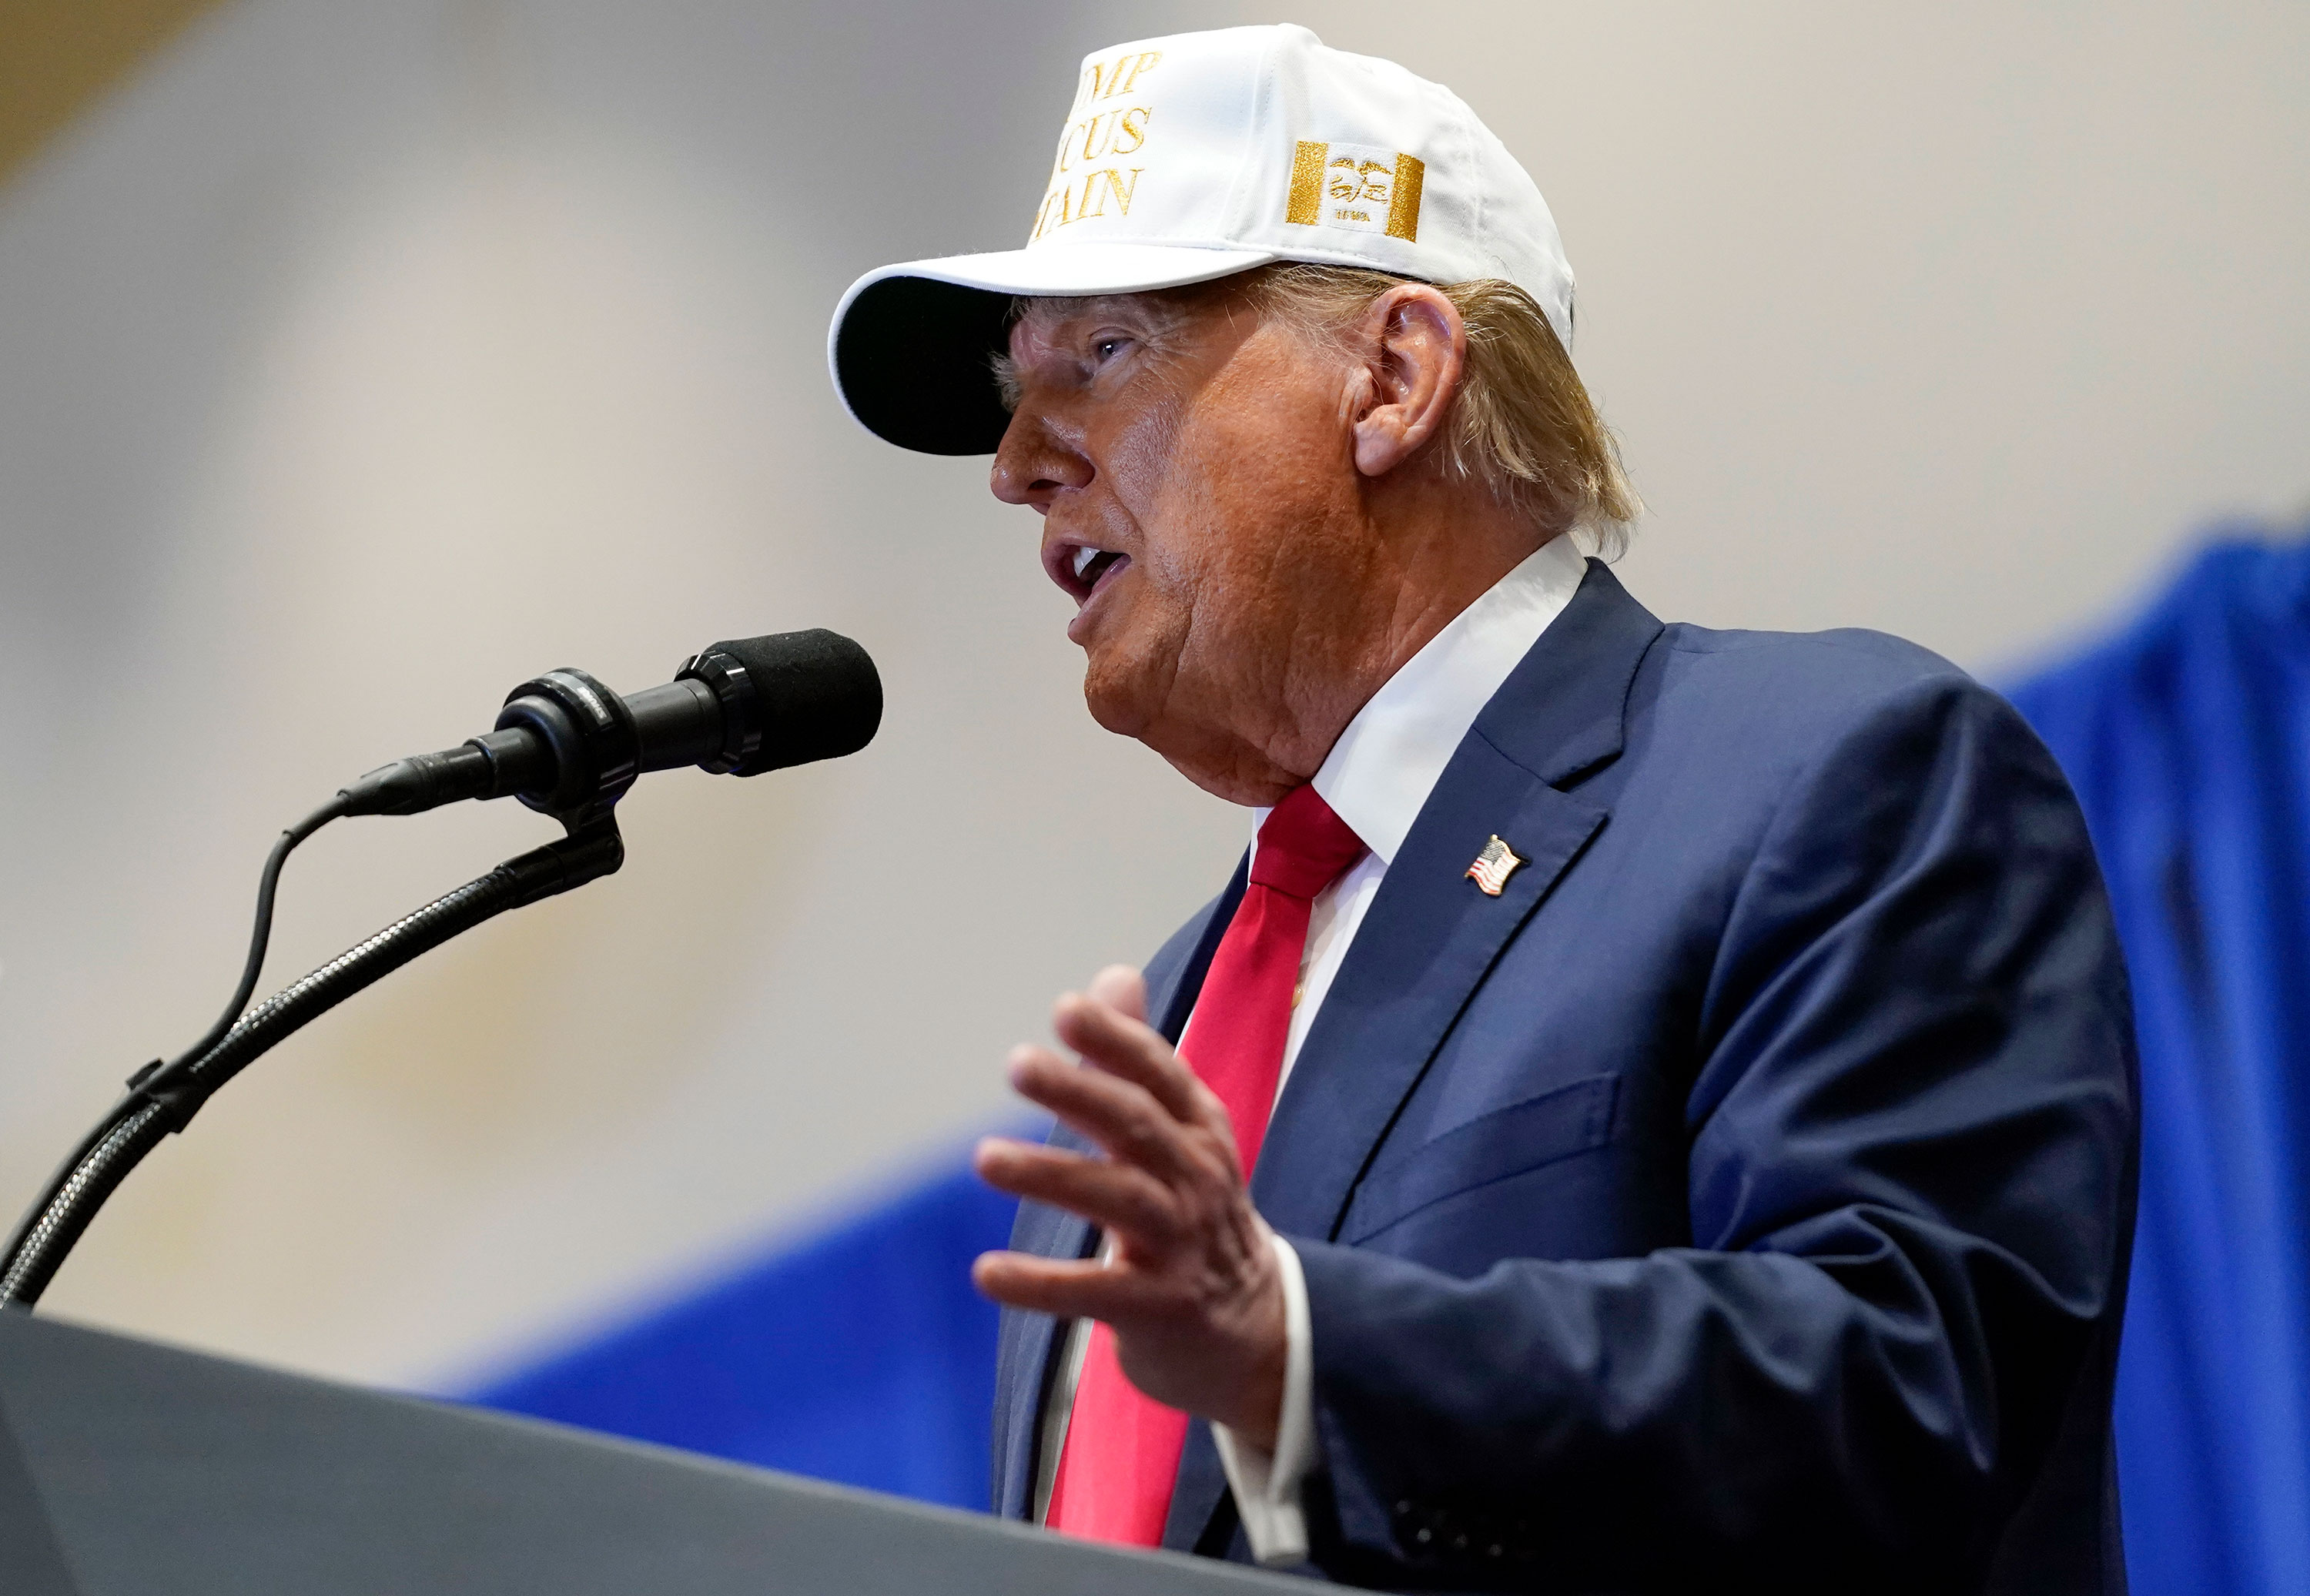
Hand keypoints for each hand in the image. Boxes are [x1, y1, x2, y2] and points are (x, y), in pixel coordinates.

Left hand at [972, 964, 1287, 1449]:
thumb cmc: (1198, 1214)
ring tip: (986, 1158)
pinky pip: (1095, 1293)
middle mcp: (1196, 1178)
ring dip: (1050, 1175)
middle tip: (1017, 1065)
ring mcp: (1182, 1244)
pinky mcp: (1161, 1309)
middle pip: (1137, 1126)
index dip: (1117, 1041)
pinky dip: (1041, 1283)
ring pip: (1116, 1200)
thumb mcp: (1182, 1132)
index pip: (1160, 1074)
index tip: (1065, 1011)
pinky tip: (987, 1273)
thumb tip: (1111, 976)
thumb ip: (1138, 1058)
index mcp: (1199, 1129)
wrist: (1259, 1329)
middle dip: (1080, 1092)